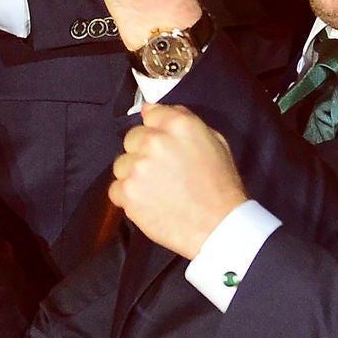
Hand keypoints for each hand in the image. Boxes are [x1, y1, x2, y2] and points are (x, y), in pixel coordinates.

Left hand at [107, 102, 245, 258]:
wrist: (219, 227)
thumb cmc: (221, 188)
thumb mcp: (215, 142)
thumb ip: (184, 120)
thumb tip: (153, 110)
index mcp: (178, 125)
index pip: (150, 112)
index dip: (155, 128)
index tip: (160, 141)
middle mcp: (154, 141)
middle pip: (132, 138)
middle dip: (143, 152)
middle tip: (163, 171)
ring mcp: (138, 166)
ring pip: (122, 164)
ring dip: (134, 175)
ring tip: (159, 190)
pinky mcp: (127, 192)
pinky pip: (116, 189)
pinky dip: (129, 197)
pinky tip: (150, 202)